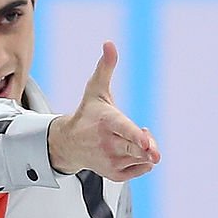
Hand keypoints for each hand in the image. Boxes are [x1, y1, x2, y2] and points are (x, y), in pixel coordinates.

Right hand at [48, 41, 160, 180]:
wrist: (68, 143)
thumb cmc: (87, 114)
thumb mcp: (96, 90)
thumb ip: (106, 67)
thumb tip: (109, 43)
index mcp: (107, 122)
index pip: (126, 131)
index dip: (140, 138)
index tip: (149, 144)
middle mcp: (108, 144)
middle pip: (140, 148)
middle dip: (149, 146)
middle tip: (146, 139)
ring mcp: (110, 161)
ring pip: (144, 158)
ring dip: (145, 150)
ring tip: (132, 140)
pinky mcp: (114, 174)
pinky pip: (142, 169)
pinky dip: (142, 161)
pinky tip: (130, 151)